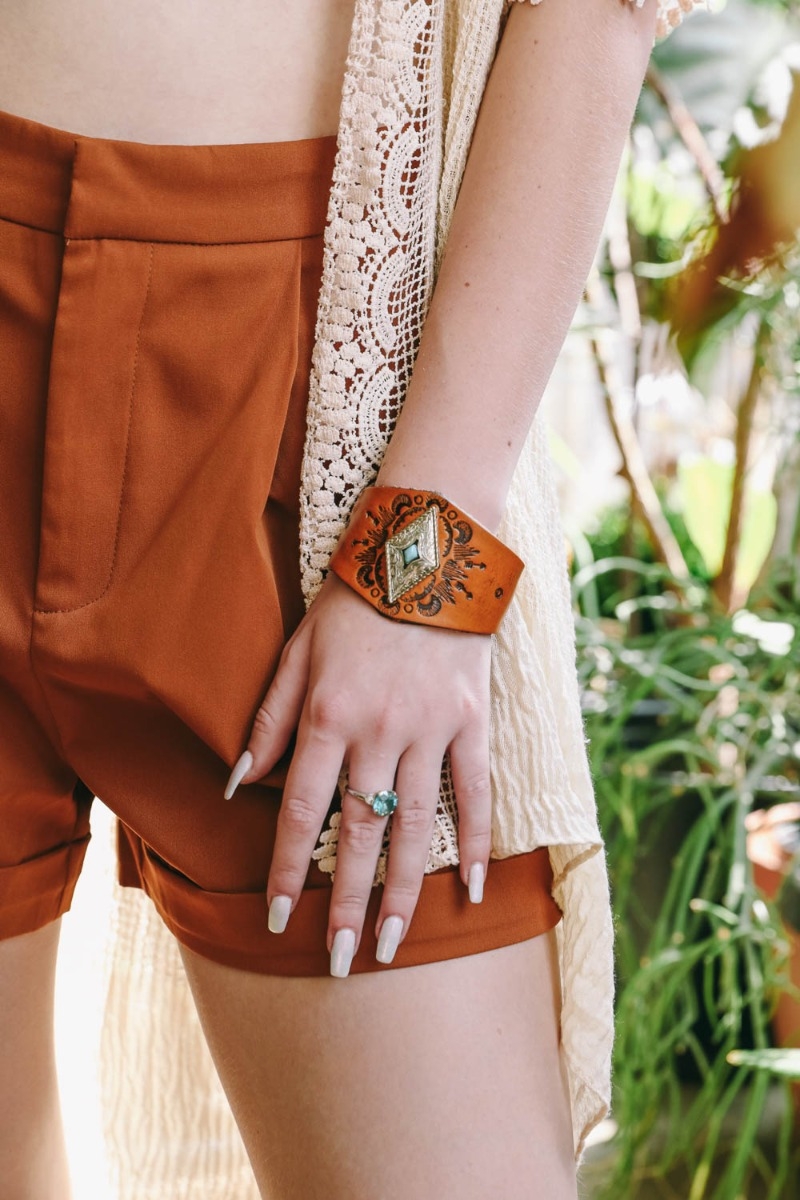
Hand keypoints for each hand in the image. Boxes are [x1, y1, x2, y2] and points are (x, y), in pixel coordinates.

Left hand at [225, 571, 491, 975]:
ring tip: (391, 946)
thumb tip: (236, 783)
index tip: (280, 921)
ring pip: (415, 826)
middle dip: (344, 903)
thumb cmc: (352, 606)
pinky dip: (479, 842)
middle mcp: (377, 732)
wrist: (425, 557)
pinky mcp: (472, 722)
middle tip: (337, 962)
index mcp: (327, 716)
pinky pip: (477, 793)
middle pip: (358, 834)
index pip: (303, 811)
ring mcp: (430, 730)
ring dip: (403, 892)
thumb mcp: (296, 653)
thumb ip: (268, 720)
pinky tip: (473, 888)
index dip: (290, 872)